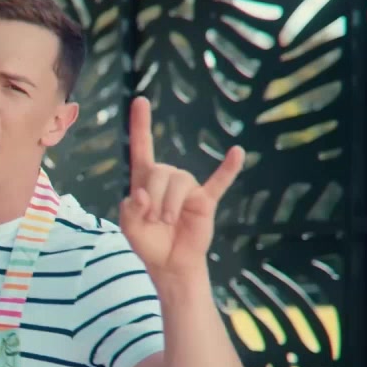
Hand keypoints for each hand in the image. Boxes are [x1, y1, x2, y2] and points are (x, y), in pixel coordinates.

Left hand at [120, 96, 244, 281]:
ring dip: (170, 205)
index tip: (140, 101)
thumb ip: (130, 208)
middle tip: (156, 221)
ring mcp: (188, 188)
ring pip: (178, 181)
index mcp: (145, 181)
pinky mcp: (206, 200)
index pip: (142, 148)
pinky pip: (219, 181)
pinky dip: (228, 168)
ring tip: (168, 222)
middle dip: (154, 198)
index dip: (140, 125)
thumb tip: (144, 194)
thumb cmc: (147, 244)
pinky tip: (238, 153)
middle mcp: (167, 179)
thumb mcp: (129, 226)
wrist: (169, 265)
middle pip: (159, 171)